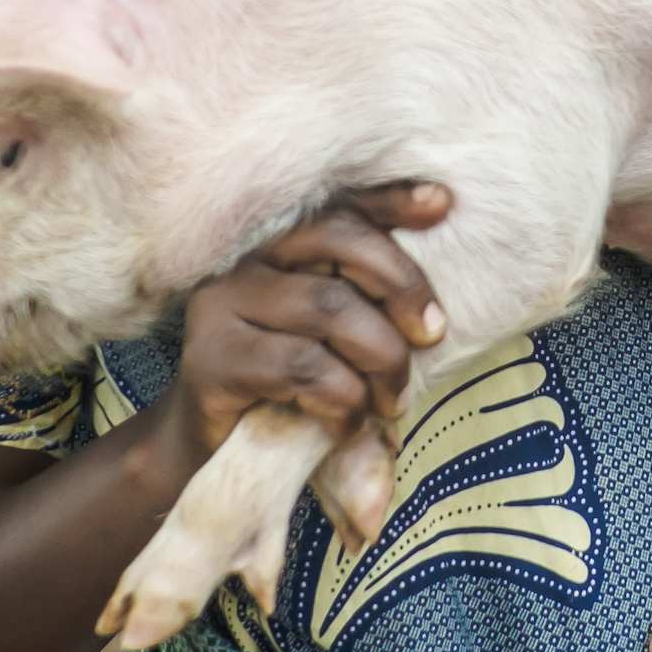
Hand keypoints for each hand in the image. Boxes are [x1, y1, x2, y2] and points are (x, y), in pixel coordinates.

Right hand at [164, 184, 451, 465]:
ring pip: (329, 306)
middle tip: (431, 336)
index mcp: (277, 245)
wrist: (210, 451)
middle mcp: (243, 261)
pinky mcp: (213, 361)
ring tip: (392, 400)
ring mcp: (219, 306)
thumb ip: (371, 307)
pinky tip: (347, 422)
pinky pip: (305, 366)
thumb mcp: (336, 343)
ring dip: (382, 357)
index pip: (339, 206)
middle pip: (338, 241)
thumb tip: (435, 291)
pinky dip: (345, 398)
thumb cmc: (288, 391)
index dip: (391, 200)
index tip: (442, 203)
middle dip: (402, 285)